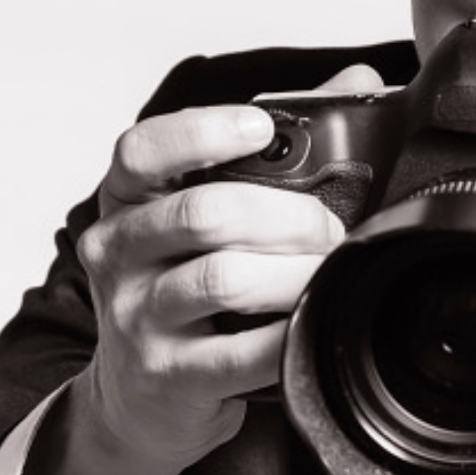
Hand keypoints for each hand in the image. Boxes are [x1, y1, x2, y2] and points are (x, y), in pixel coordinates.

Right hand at [24, 64, 383, 474]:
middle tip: (330, 229)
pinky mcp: (168, 374)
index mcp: (127, 201)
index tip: (262, 127)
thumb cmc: (182, 287)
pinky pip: (243, 351)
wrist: (141, 392)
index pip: (142, 150)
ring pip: (225, 278)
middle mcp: (118, 252)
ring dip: (297, 273)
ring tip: (326, 272)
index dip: (203, 131)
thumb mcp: (201, 215)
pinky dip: (291, 329)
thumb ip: (272, 152)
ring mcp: (137, 316)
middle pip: (205, 213)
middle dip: (290, 217)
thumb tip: (357, 82)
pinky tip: (309, 317)